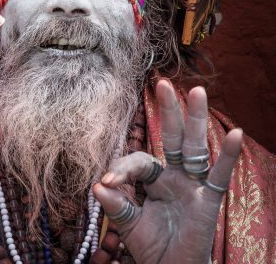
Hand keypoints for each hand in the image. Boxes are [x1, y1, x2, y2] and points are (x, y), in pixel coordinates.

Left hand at [93, 80, 242, 263]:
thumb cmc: (152, 247)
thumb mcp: (128, 224)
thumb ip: (115, 204)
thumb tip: (96, 184)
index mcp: (153, 178)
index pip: (138, 160)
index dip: (122, 167)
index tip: (107, 181)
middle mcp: (173, 175)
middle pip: (171, 137)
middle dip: (167, 111)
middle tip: (162, 83)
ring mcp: (192, 185)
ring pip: (194, 147)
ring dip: (195, 119)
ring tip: (197, 91)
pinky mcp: (209, 200)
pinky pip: (220, 175)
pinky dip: (227, 155)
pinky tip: (234, 133)